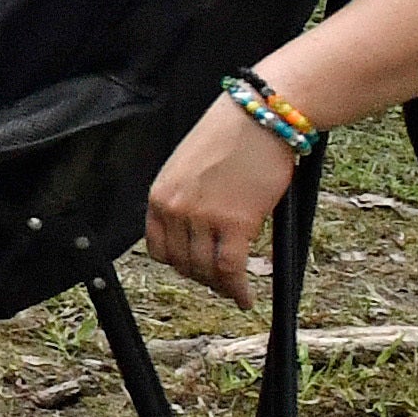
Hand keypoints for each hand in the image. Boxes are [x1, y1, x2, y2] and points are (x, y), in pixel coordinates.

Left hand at [147, 100, 302, 303]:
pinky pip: (230, 269)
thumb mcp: (190, 168)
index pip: (158, 247)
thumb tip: (199, 231)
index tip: (194, 270)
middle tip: (220, 282)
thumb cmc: (232, 136)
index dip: (178, 264)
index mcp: (159, 194)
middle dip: (201, 278)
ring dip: (220, 285)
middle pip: (182, 263)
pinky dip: (237, 290)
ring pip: (205, 270)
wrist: (259, 118)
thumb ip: (187, 200)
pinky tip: (245, 298)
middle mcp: (175, 209)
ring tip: (234, 289)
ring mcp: (202, 217)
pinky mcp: (234, 223)